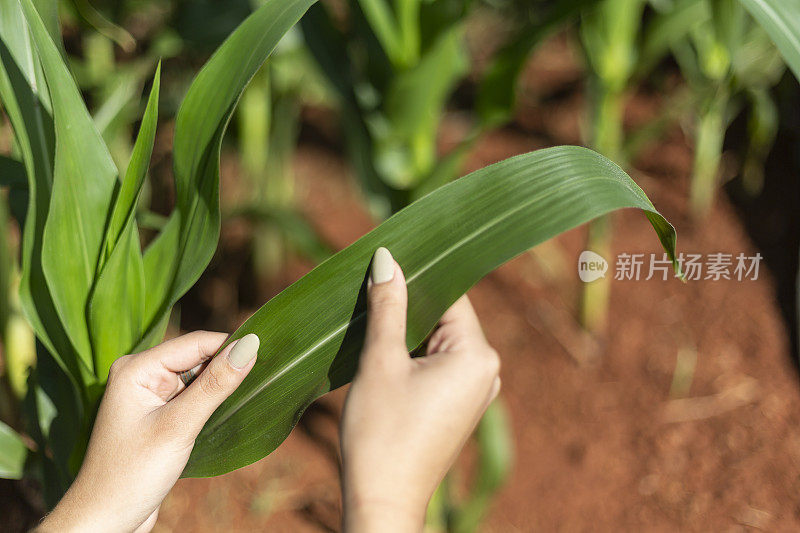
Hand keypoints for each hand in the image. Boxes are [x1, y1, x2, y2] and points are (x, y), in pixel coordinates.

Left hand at [37, 331, 259, 532]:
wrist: (104, 521)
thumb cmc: (131, 475)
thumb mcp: (179, 427)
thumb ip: (215, 385)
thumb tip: (250, 345)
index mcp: (137, 368)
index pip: (197, 343)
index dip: (232, 347)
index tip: (268, 355)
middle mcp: (141, 375)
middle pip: (199, 357)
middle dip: (227, 369)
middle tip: (260, 383)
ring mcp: (149, 395)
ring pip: (199, 378)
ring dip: (220, 389)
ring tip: (242, 403)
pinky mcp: (158, 415)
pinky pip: (193, 397)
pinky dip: (211, 404)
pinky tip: (225, 415)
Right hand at [341, 248, 500, 531]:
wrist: (383, 500)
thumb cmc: (381, 433)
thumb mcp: (380, 361)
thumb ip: (388, 306)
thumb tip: (387, 259)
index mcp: (477, 355)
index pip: (449, 294)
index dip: (414, 278)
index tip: (381, 266)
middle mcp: (487, 369)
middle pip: (445, 316)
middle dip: (408, 307)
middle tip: (368, 297)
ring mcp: (476, 390)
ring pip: (438, 340)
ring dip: (407, 332)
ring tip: (372, 328)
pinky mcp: (461, 405)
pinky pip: (439, 363)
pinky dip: (413, 355)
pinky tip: (384, 356)